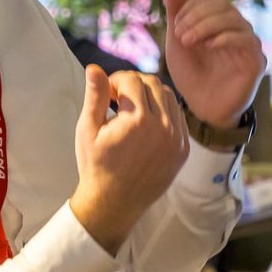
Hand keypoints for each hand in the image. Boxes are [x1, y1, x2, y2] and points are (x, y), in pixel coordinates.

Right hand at [70, 66, 189, 252]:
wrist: (114, 203)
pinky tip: (147, 124)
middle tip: (118, 99)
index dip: (116, 80)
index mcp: (138, 119)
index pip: (132, 79)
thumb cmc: (96, 165)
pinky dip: (164, 112)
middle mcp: (163, 126)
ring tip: (132, 110)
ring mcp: (177, 139)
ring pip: (169, 97)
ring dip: (150, 96)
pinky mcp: (183, 150)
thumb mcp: (88, 130)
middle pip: (153, 83)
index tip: (107, 93)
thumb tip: (94, 68)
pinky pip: (179, 117)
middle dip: (134, 84)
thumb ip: (95, 96)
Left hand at [162, 0, 264, 128]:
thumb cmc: (191, 75)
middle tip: (180, 35)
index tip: (176, 26)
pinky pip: (247, 39)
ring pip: (234, 19)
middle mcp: (237, 28)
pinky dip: (225, 38)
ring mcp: (249, 44)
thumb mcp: (178, 41)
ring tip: (188, 42)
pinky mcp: (256, 61)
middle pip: (222, 5)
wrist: (202, 109)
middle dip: (196, 16)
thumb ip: (176, 12)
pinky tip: (209, 47)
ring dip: (206, 26)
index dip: (191, 5)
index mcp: (219, 20)